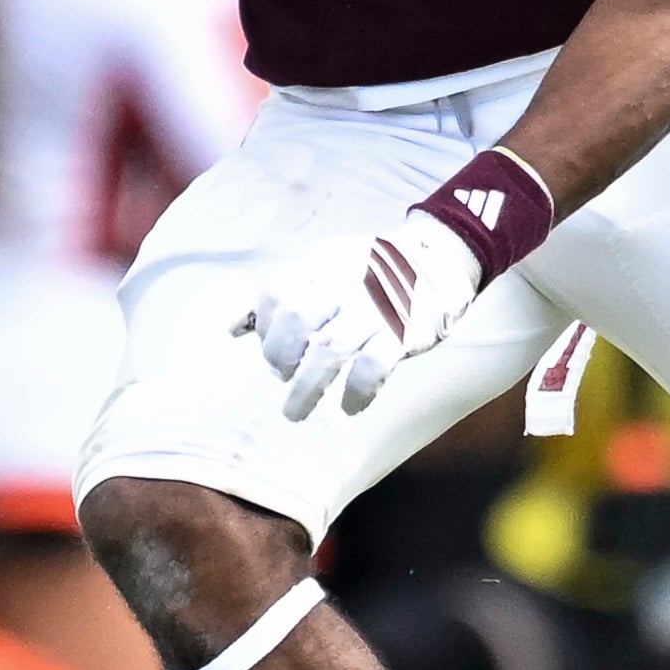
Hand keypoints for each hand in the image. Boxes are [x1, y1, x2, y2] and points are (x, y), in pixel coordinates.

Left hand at [242, 207, 483, 421]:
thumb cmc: (372, 271)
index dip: (264, 326)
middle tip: (280, 375)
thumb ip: (283, 294)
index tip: (271, 348)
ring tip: (294, 412)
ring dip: (307, 388)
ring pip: (329, 350)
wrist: (439, 258)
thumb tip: (230, 328)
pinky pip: (372, 368)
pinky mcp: (402, 333)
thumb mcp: (325, 267)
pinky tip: (349, 406)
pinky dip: (356, 393)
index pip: (276, 291)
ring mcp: (374, 309)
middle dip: (279, 355)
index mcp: (322, 265)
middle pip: (296, 319)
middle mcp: (344, 284)